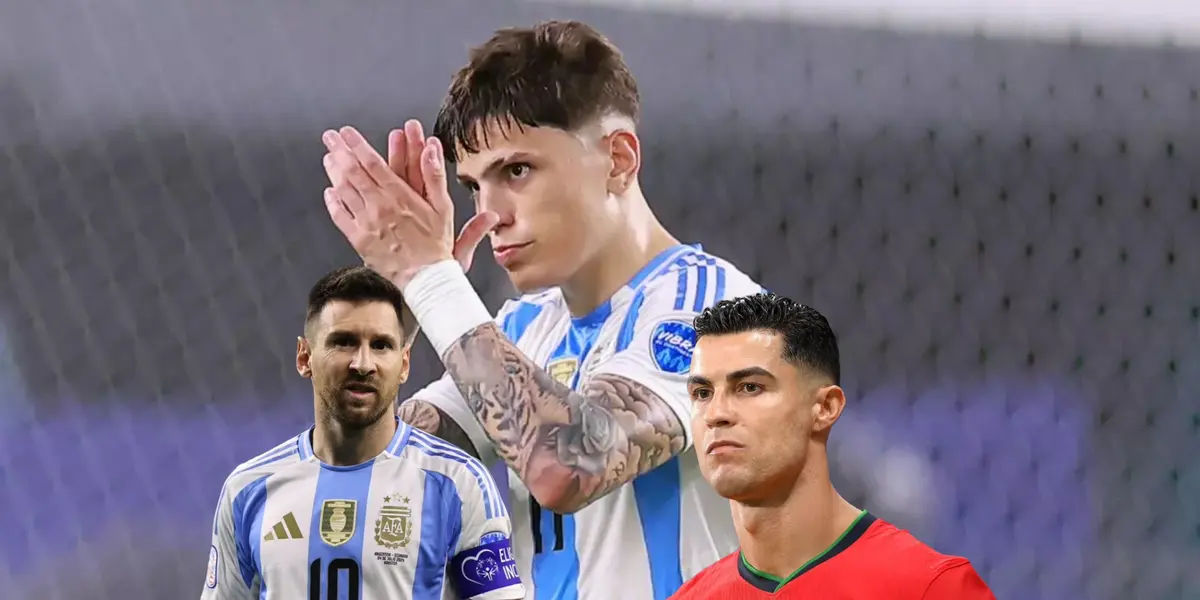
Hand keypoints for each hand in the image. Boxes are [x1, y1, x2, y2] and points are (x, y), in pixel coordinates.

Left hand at [325, 124, 497, 283]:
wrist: (426, 278)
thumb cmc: (436, 245)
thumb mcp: (443, 208)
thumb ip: (435, 176)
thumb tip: (432, 149)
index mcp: (399, 196)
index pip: (372, 163)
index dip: (357, 145)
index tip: (347, 133)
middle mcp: (379, 207)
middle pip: (352, 172)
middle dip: (339, 151)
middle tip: (330, 137)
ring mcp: (366, 223)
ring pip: (343, 191)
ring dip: (333, 171)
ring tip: (328, 158)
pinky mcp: (359, 240)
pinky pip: (340, 217)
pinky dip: (332, 202)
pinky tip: (329, 192)